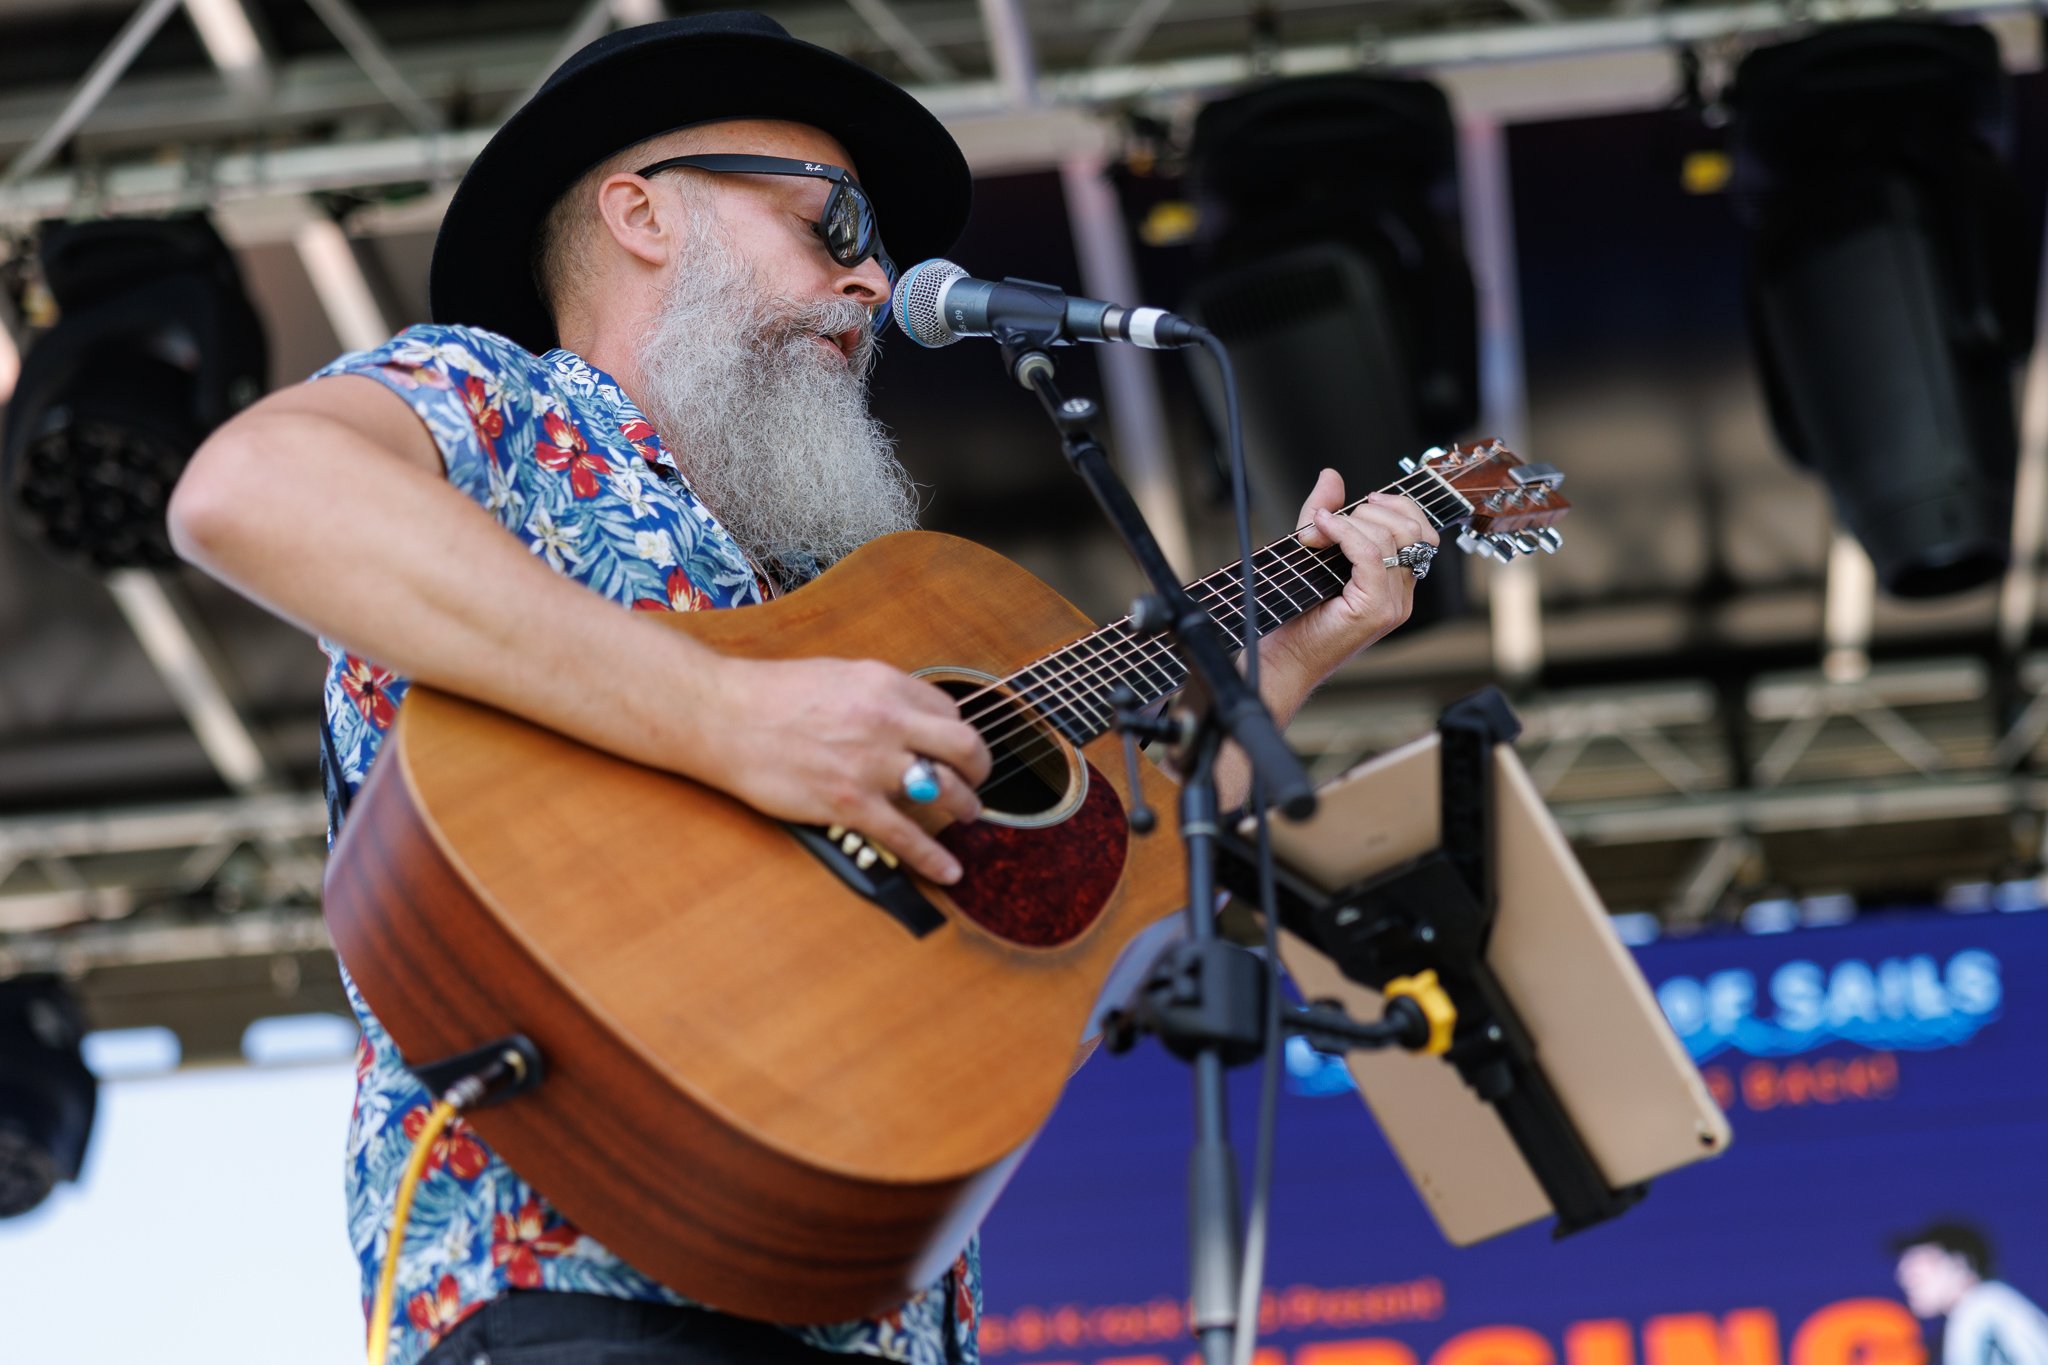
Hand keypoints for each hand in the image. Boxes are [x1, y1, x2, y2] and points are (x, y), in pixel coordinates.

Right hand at [693, 656, 989, 884]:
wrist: (723, 716)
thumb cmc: (770, 695)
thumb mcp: (839, 676)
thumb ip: (880, 696)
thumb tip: (909, 716)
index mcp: (884, 684)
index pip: (948, 710)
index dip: (954, 733)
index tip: (951, 748)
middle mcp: (886, 720)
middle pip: (963, 746)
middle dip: (979, 768)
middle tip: (976, 780)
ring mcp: (869, 764)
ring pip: (944, 790)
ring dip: (964, 807)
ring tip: (966, 815)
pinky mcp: (849, 803)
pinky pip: (906, 836)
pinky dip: (934, 858)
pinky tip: (949, 870)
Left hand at [1259, 468, 1438, 693]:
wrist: (1282, 660)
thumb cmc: (1296, 615)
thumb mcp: (1312, 553)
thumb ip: (1324, 514)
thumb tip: (1332, 475)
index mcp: (1395, 582)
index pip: (1419, 529)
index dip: (1395, 505)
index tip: (1362, 501)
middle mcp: (1402, 594)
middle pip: (1410, 528)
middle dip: (1368, 512)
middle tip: (1326, 522)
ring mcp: (1393, 604)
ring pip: (1390, 538)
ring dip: (1350, 523)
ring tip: (1316, 532)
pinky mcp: (1376, 609)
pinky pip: (1370, 555)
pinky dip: (1344, 533)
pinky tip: (1319, 531)